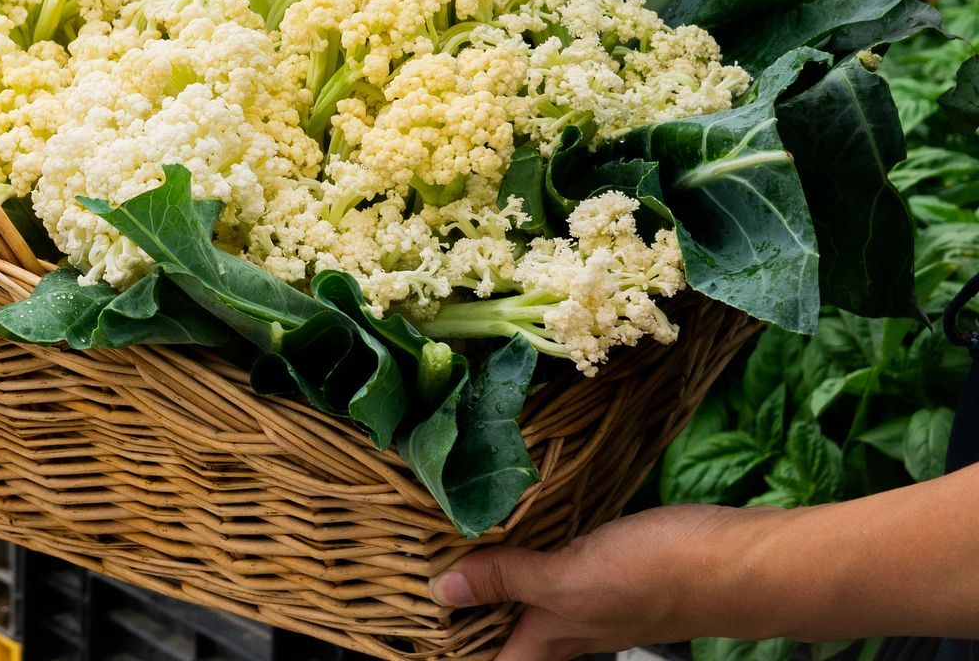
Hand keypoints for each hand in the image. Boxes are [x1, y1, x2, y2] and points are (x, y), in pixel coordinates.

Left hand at [428, 504, 782, 660]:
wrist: (745, 561)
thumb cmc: (662, 575)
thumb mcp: (569, 579)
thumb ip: (508, 581)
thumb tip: (442, 592)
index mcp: (554, 636)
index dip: (456, 655)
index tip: (416, 637)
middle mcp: (573, 623)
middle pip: (510, 631)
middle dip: (468, 611)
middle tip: (422, 577)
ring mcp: (598, 594)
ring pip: (535, 594)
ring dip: (496, 574)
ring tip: (452, 541)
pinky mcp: (617, 560)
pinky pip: (562, 560)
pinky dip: (534, 544)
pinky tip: (519, 515)